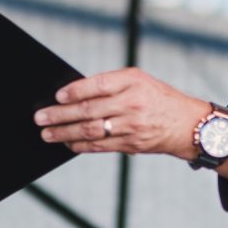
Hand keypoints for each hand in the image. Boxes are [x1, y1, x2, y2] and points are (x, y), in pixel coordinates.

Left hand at [34, 68, 209, 161]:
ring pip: (91, 130)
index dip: (75, 91)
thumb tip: (74, 94)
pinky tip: (67, 144)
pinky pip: (101, 146)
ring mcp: (132, 126)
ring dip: (65, 133)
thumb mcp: (139, 81)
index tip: (57, 96)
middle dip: (60, 115)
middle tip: (40, 118)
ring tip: (47, 134)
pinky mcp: (131, 144)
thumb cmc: (158, 98)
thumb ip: (111, 84)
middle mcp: (132, 104)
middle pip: (89, 110)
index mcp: (133, 82)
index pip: (98, 85)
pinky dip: (81, 145)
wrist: (188, 124)